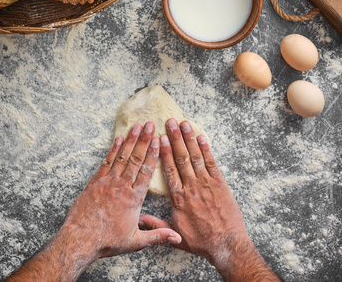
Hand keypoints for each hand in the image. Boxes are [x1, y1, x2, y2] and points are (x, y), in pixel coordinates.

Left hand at [60, 122, 180, 263]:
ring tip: (137, 126)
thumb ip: (158, 236)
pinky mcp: (95, 182)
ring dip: (130, 140)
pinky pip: (107, 162)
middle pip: (136, 159)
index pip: (147, 172)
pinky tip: (118, 139)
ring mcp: (108, 182)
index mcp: (134, 199)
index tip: (159, 140)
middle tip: (150, 125)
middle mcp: (122, 186)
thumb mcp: (136, 242)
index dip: (153, 154)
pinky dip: (113, 149)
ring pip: (122, 156)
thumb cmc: (108, 241)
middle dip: (144, 140)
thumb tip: (178, 238)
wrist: (81, 239)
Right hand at [140, 119, 280, 281]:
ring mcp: (207, 184)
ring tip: (184, 123)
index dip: (164, 152)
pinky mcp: (220, 184)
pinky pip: (212, 163)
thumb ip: (157, 224)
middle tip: (170, 122)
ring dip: (190, 139)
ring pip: (196, 157)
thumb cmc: (201, 242)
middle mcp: (192, 187)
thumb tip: (140, 219)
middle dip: (175, 138)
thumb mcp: (176, 235)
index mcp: (179, 198)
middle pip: (181, 158)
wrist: (227, 245)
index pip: (169, 170)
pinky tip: (201, 137)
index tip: (159, 138)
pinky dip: (207, 149)